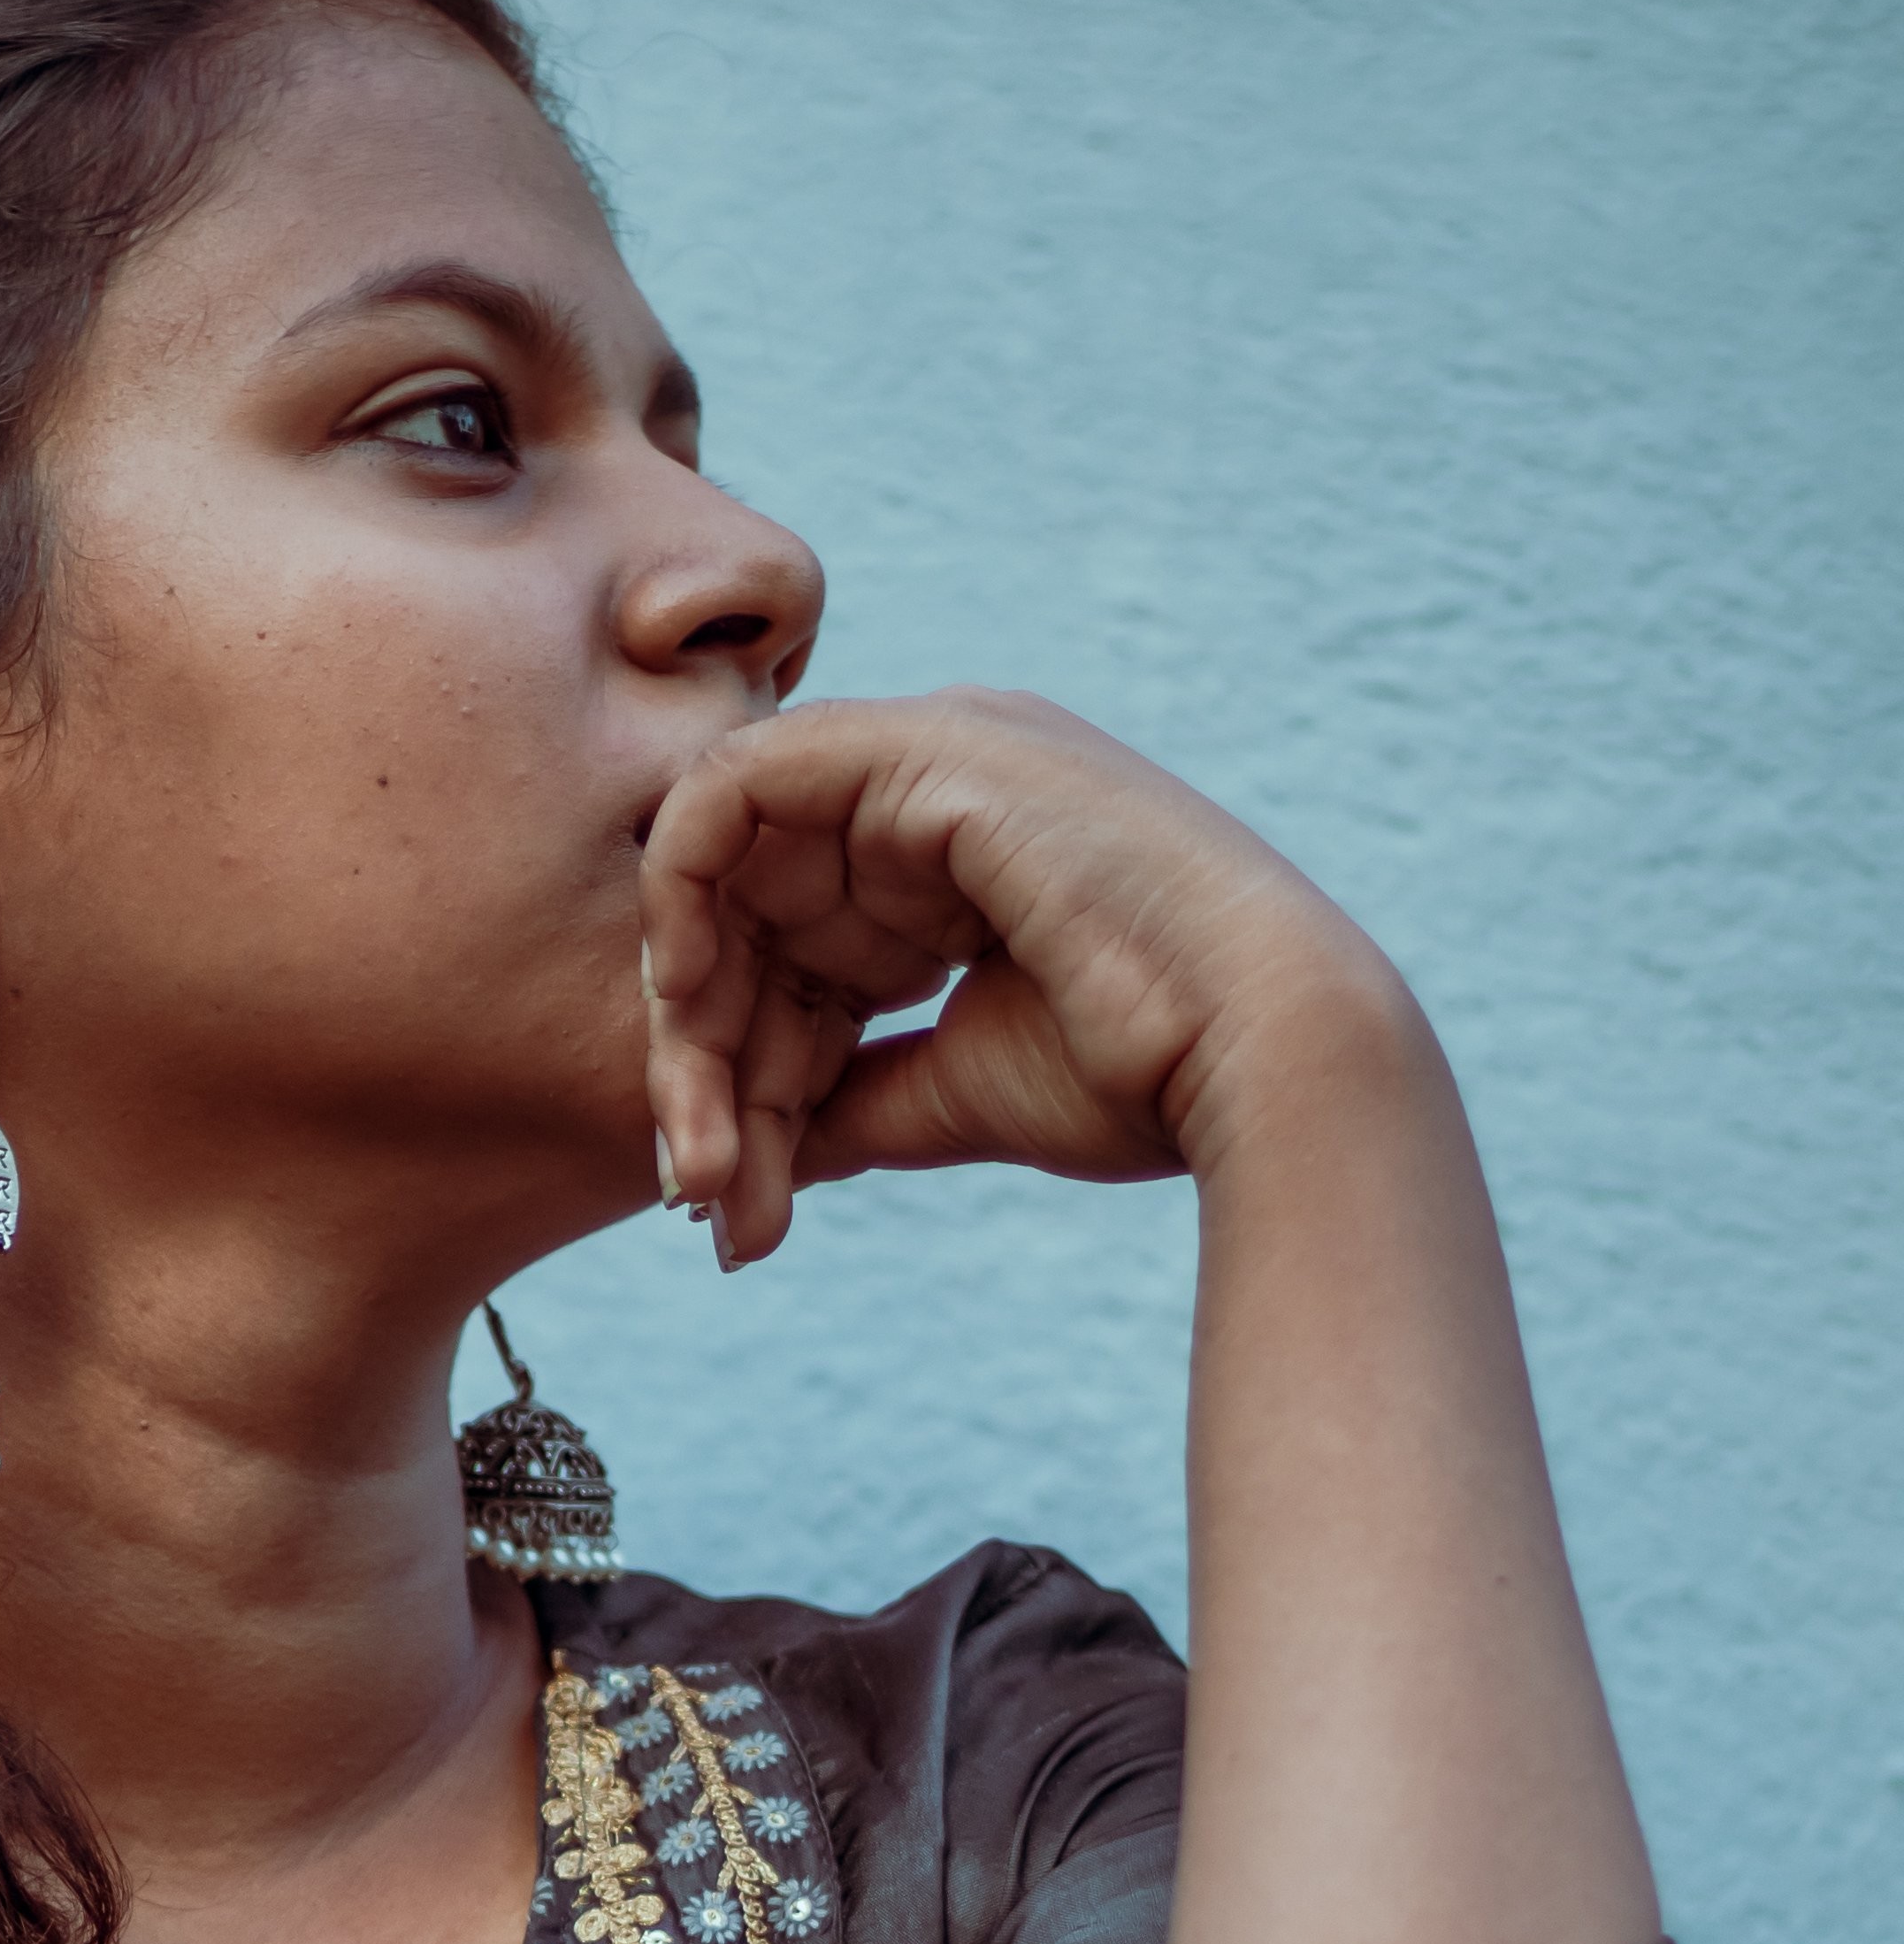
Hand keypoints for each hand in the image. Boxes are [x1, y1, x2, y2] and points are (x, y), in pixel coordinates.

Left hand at [639, 685, 1398, 1263]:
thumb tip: (749, 1155)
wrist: (1259, 1060)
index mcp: (954, 849)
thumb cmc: (1139, 1080)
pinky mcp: (923, 752)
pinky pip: (732, 788)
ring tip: (710, 1166)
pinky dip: (683, 894)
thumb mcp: (952, 1089)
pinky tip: (689, 1010)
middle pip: (743, 904)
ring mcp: (931, 751)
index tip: (724, 1186)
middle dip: (701, 1059)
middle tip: (700, 1192)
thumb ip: (847, 1097)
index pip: (786, 935)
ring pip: (723, 864)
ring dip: (694, 1024)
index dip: (734, 1060)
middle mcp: (934, 782)